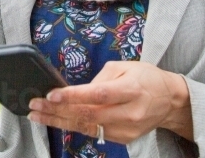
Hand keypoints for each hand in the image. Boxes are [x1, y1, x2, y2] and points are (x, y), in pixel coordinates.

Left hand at [26, 61, 193, 144]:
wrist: (169, 101)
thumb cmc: (146, 78)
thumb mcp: (125, 67)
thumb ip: (100, 78)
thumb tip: (77, 91)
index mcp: (132, 89)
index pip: (99, 94)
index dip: (73, 96)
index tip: (52, 94)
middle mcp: (130, 112)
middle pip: (88, 114)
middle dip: (57, 110)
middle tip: (35, 104)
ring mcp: (126, 129)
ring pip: (87, 127)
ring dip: (59, 121)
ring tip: (37, 115)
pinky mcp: (123, 138)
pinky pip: (93, 132)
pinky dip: (72, 126)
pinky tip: (56, 121)